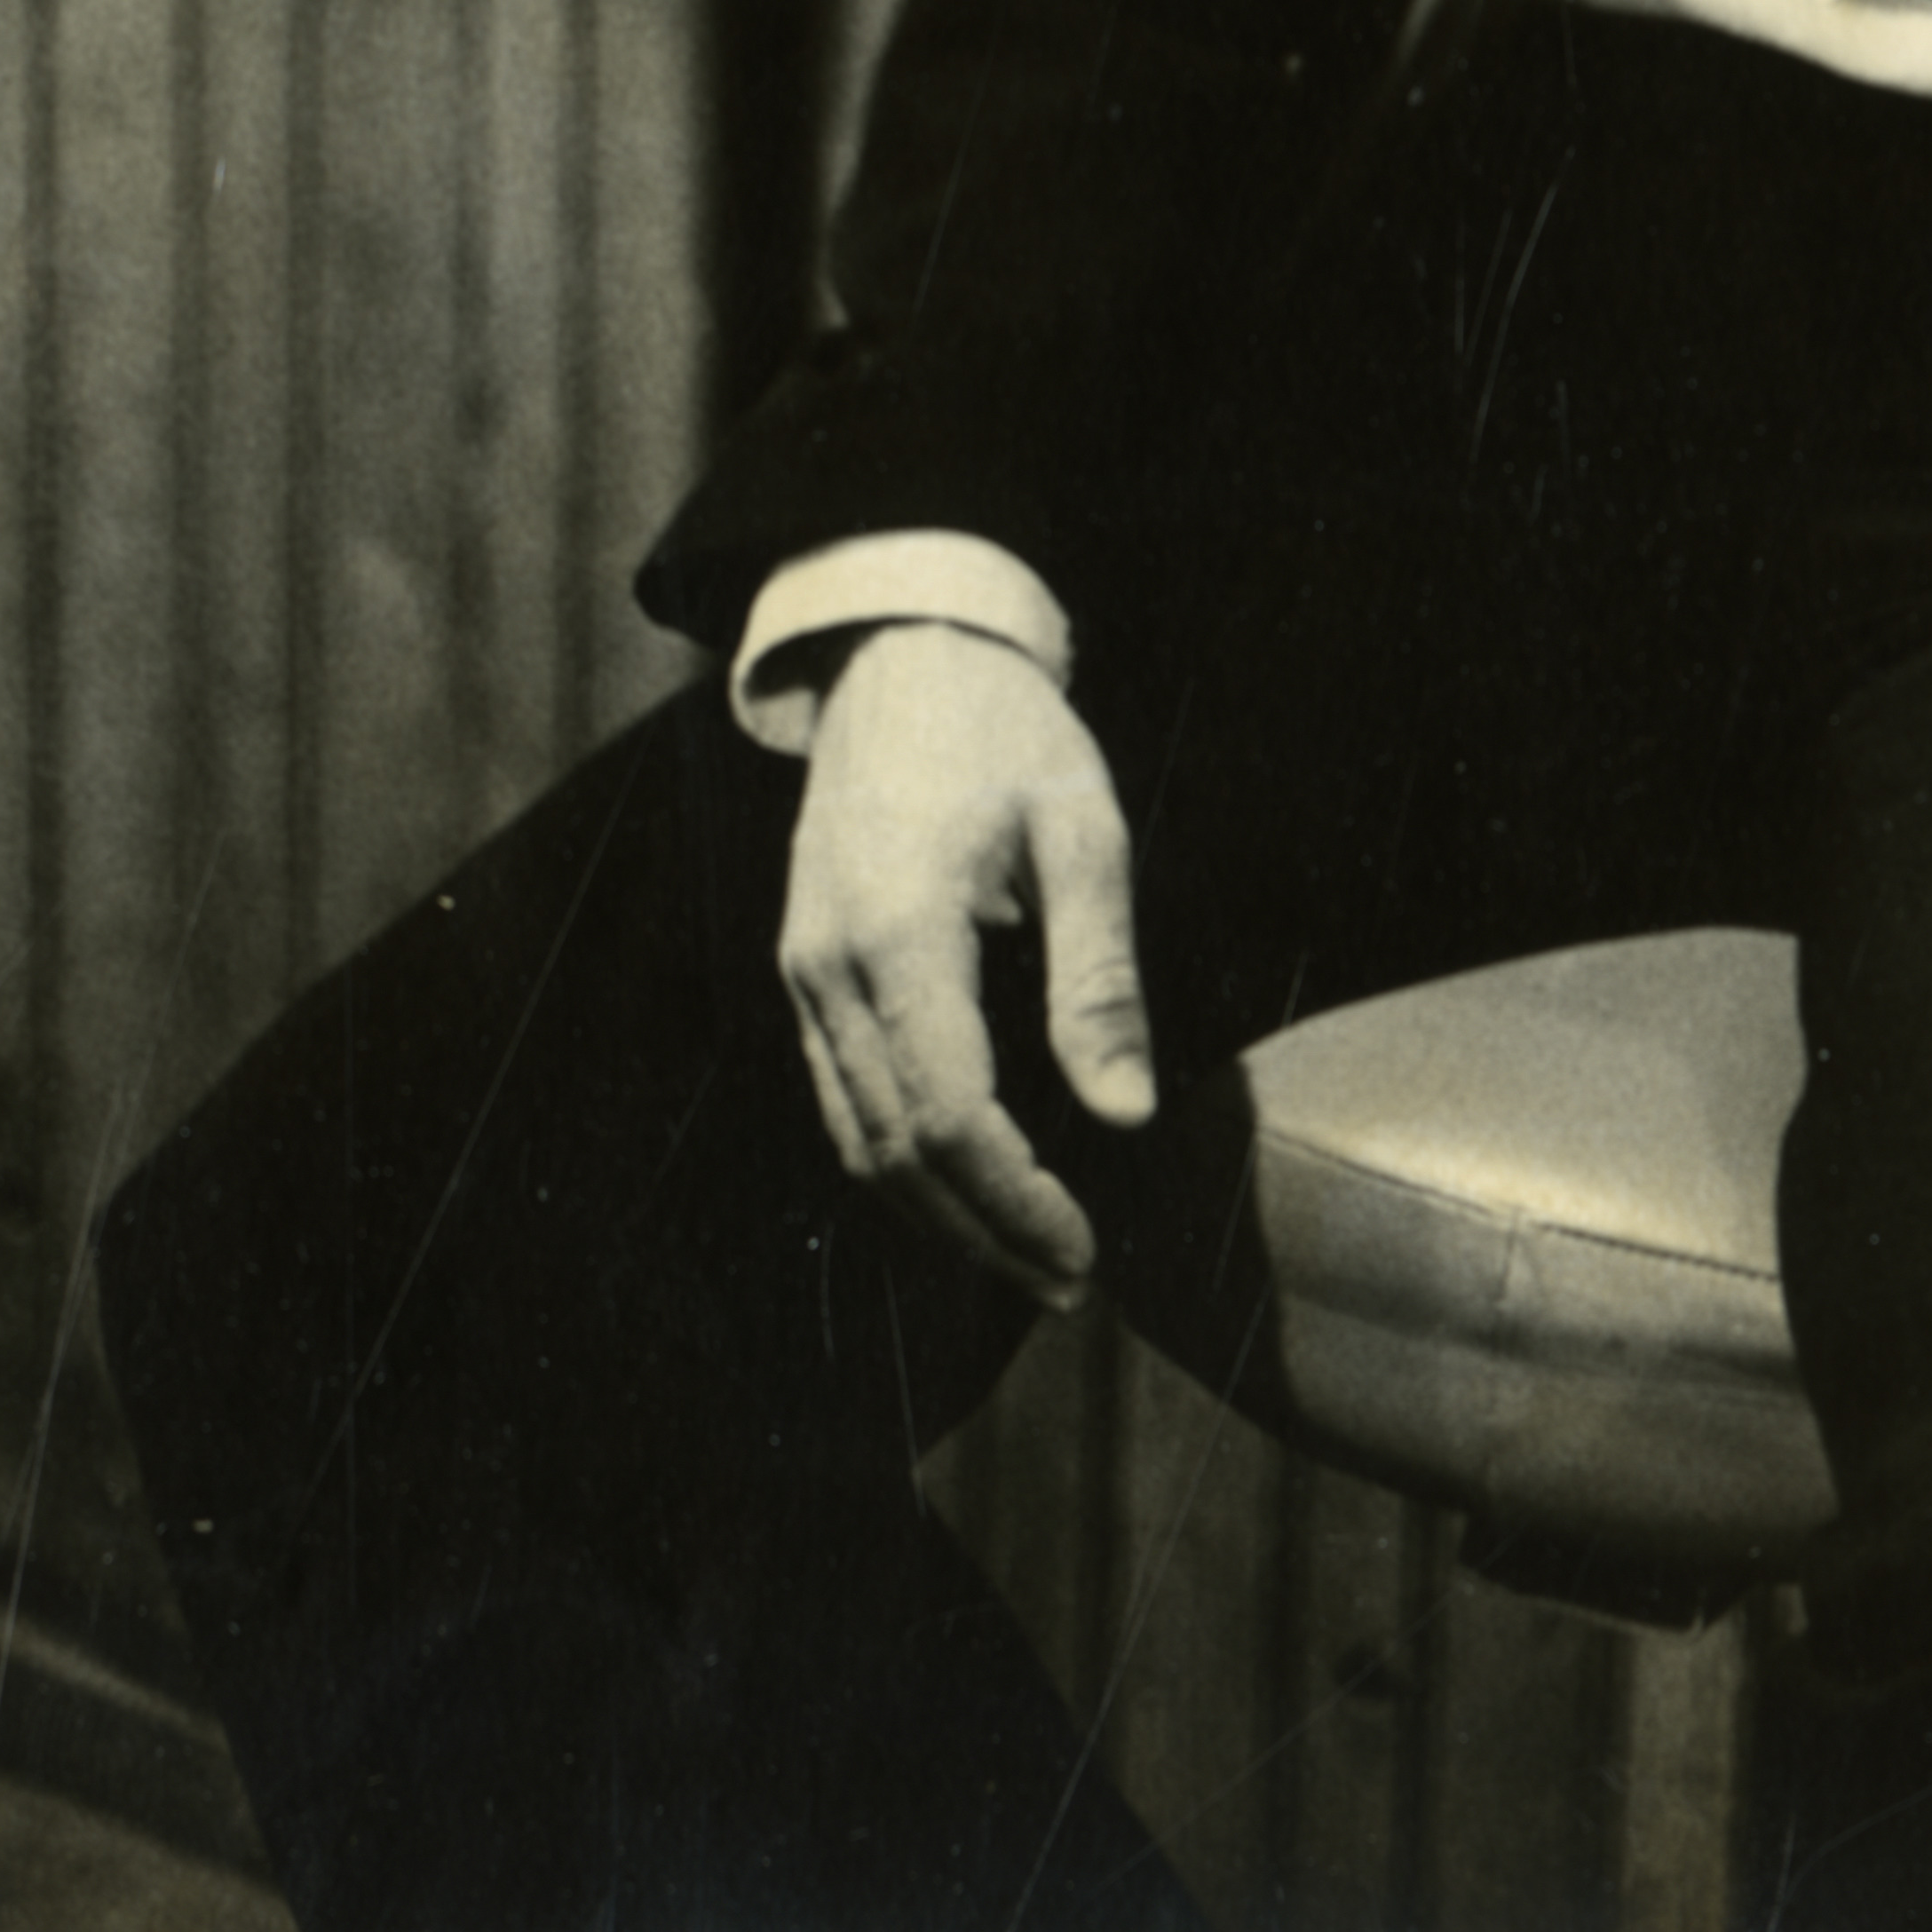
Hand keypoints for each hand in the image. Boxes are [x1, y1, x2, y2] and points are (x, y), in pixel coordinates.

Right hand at [780, 622, 1156, 1306]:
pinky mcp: (804, 969)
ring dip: (938, 1215)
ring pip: (856, 1139)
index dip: (1015, 1198)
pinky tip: (965, 1189)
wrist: (901, 654)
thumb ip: (1100, 977)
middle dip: (982, 1231)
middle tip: (1070, 1277)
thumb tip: (1129, 1113)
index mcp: (900, 927)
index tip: (1083, 1245)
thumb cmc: (1005, 731)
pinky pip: (840, 1098)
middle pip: (895, 1149)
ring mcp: (803, 969)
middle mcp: (829, 963)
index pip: (950, 1113)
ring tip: (1028, 1258)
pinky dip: (899, 1163)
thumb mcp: (1082, 832)